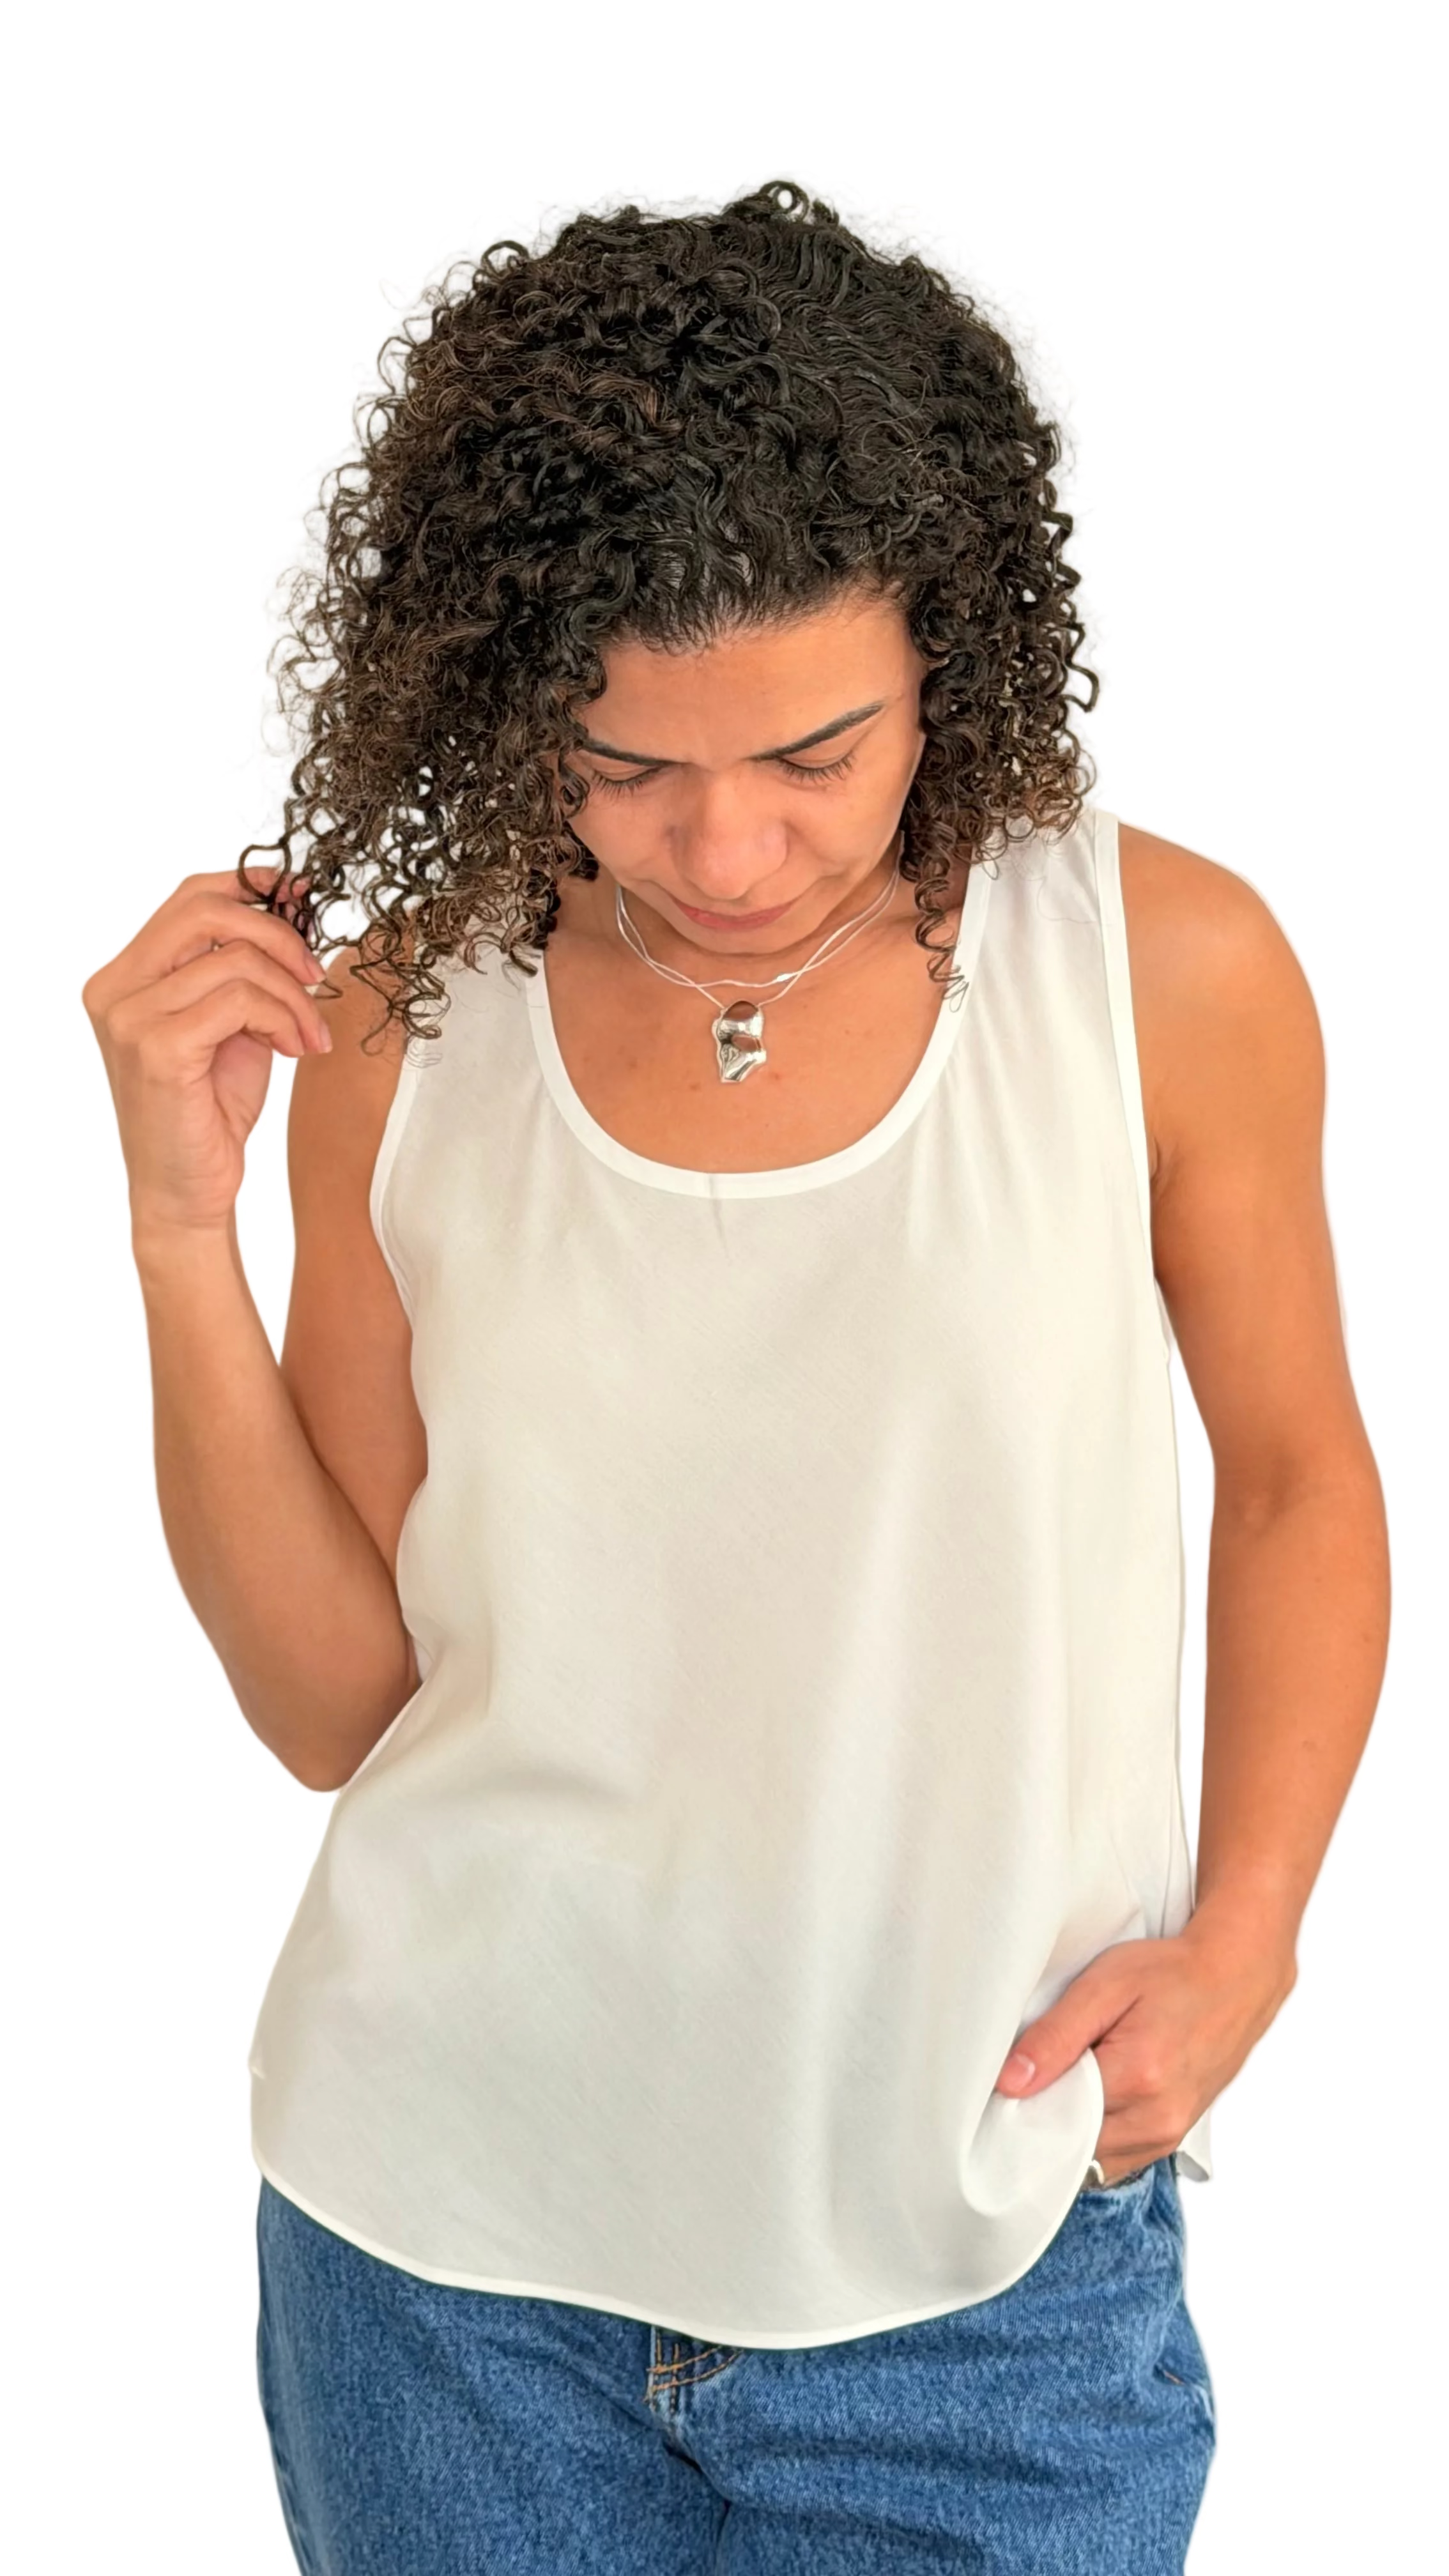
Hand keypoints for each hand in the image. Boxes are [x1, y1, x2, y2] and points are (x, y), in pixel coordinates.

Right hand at [82, 865, 330, 1250]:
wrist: (187, 1192)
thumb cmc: (208, 1113)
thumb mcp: (229, 1026)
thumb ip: (241, 973)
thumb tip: (291, 915)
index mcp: (124, 977)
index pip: (187, 899)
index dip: (248, 885)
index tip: (299, 896)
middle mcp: (115, 990)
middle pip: (205, 911)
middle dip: (277, 936)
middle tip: (313, 977)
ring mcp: (129, 1017)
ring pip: (235, 960)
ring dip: (291, 995)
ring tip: (306, 1035)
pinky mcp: (157, 1047)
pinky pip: (240, 1000)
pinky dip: (282, 1017)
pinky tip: (295, 1048)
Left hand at [994, 1908, 1298, 2180]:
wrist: (1235, 1980)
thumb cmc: (1171, 1973)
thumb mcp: (1105, 1985)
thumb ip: (1056, 2036)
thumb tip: (1010, 2083)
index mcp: (1137, 2078)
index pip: (1055, 2121)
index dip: (1025, 2106)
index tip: (1009, 2086)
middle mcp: (1158, 2119)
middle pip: (1074, 2147)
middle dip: (1047, 2120)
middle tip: (1036, 2078)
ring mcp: (1169, 2134)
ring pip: (1095, 2158)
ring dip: (1073, 2130)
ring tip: (1069, 2082)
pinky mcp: (1173, 2137)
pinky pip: (1118, 2157)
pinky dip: (1097, 2135)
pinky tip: (1093, 2098)